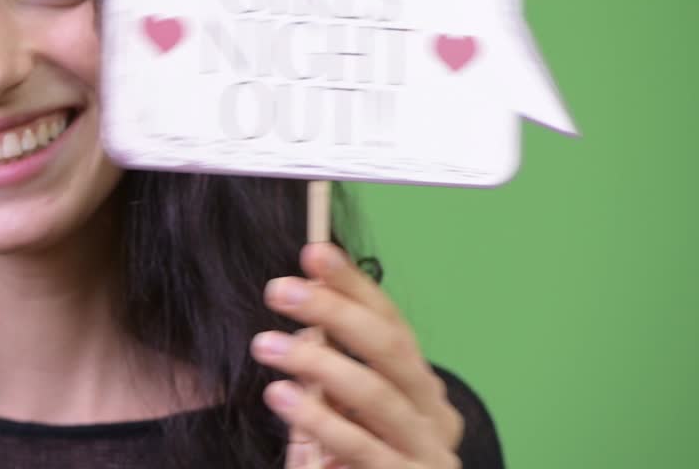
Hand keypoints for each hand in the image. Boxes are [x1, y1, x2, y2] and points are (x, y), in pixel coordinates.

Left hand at [250, 243, 463, 467]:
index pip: (390, 320)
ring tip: (265, 346)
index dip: (353, 284)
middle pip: (388, 349)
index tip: (312, 251)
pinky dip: (324, 426)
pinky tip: (285, 402)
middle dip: (333, 312)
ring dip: (318, 364)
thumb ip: (331, 367)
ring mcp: (426, 453)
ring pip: (376, 397)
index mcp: (419, 384)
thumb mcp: (349, 412)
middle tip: (278, 289)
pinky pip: (364, 452)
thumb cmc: (363, 463)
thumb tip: (299, 295)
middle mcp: (432, 413)